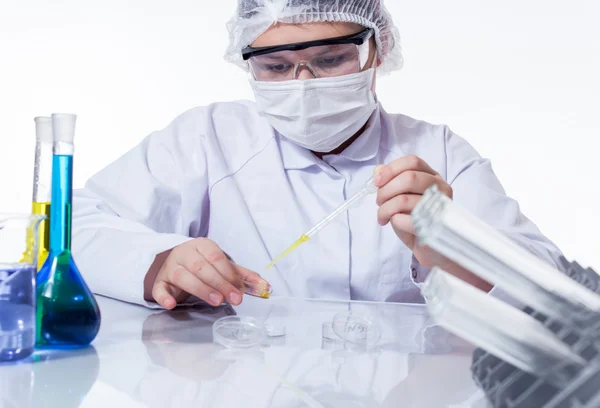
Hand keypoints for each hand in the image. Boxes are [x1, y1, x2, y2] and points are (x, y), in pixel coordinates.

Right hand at [147, 238, 266, 309]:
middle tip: (233, 299)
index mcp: (202, 245)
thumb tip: (265, 286)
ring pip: (183, 276)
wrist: (174, 262)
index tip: (240, 290)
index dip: (229, 274)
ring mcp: (170, 267)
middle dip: (219, 283)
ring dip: (200, 289)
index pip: (217, 258)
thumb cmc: (203, 265)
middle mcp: (184, 253)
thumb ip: (242, 276)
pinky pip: (159, 289)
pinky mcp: (159, 282)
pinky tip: (172, 304)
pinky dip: (164, 296)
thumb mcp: (222, 266)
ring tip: (216, 301)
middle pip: (201, 267)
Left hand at [374, 155, 452, 268]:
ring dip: (385, 209)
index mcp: (433, 177)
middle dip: (385, 191)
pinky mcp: (436, 227)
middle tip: (378, 202)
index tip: (376, 181)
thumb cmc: (416, 222)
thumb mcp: (401, 199)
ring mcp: (441, 207)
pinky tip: (395, 224)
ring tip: (382, 217)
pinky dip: (394, 221)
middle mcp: (442, 188)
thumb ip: (391, 182)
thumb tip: (377, 170)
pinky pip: (405, 220)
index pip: (412, 162)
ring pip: (404, 199)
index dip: (391, 169)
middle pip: (409, 178)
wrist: (432, 250)